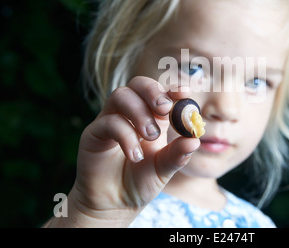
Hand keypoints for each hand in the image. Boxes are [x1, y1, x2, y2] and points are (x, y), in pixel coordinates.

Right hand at [47, 77, 199, 226]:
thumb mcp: (164, 169)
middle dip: (153, 92)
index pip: (161, 92)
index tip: (184, 93)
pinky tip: (135, 156)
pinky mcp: (93, 133)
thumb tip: (194, 140)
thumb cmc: (141, 182)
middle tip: (165, 109)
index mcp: (152, 116)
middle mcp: (130, 113)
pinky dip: (126, 135)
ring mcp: (110, 120)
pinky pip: (108, 122)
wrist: (114, 205)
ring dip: (139, 112)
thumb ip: (178, 155)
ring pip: (120, 96)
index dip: (172, 89)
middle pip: (138, 84)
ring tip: (150, 136)